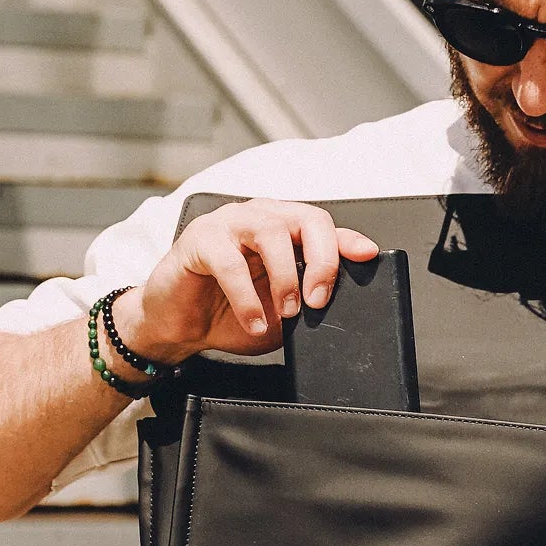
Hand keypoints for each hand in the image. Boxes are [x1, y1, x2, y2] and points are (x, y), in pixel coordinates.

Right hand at [120, 199, 378, 363]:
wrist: (178, 327)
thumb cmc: (228, 313)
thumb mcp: (281, 314)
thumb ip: (307, 303)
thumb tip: (336, 306)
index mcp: (283, 232)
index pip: (323, 227)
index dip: (347, 240)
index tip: (366, 257)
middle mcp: (259, 218)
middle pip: (304, 218)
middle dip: (321, 259)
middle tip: (318, 299)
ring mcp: (229, 224)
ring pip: (270, 231)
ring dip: (285, 275)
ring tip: (287, 312)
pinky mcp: (199, 239)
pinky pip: (229, 260)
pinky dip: (246, 296)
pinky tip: (254, 321)